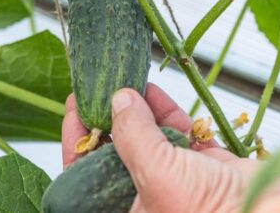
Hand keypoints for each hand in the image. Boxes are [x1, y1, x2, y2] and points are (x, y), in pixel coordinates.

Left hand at [61, 84, 279, 211]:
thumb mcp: (157, 175)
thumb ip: (132, 136)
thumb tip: (118, 101)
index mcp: (124, 210)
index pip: (84, 173)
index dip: (77, 138)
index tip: (75, 105)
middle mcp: (146, 197)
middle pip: (116, 151)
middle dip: (109, 116)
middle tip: (99, 84)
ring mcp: (177, 180)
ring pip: (148, 137)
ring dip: (138, 108)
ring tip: (125, 79)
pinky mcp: (205, 167)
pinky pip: (179, 133)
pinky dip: (167, 111)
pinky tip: (153, 90)